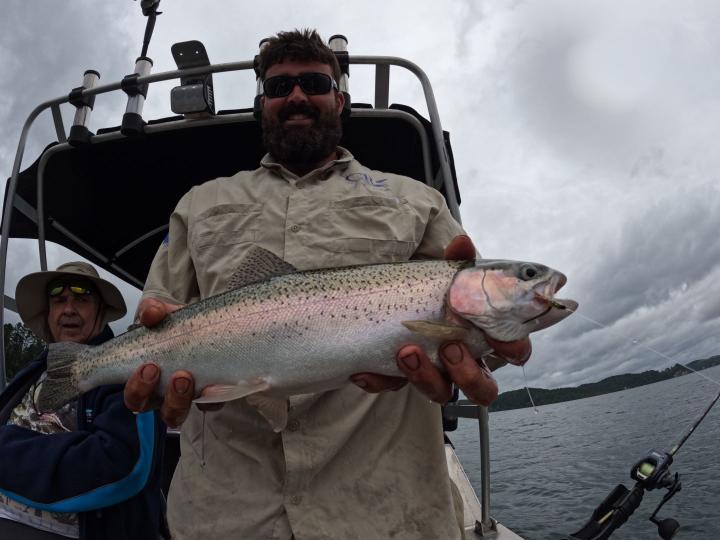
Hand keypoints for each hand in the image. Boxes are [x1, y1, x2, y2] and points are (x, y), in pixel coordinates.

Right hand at [123, 298, 222, 427]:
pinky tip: (214, 385)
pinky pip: (211, 405)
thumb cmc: (181, 326)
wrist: (213, 325)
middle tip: (157, 369)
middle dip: (148, 392)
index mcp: (146, 377)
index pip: (133, 395)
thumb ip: (153, 309)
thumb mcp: (165, 313)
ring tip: (185, 377)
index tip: (147, 366)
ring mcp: (187, 397)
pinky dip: (211, 398)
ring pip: (175, 414)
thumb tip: (149, 315)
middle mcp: (163, 393)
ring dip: (177, 399)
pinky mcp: (213, 396)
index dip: (135, 388)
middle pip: (147, 408)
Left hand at [350, 235, 531, 405]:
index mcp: (484, 336)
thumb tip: (461, 242)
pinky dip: (378, 380)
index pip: (513, 352)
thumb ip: (457, 261)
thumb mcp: (446, 275)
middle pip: (483, 388)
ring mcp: (433, 372)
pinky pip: (392, 386)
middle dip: (467, 372)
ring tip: (407, 351)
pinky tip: (363, 371)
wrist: (393, 296)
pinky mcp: (401, 377)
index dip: (513, 350)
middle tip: (450, 346)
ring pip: (442, 393)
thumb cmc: (435, 290)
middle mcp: (464, 361)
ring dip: (426, 377)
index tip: (499, 338)